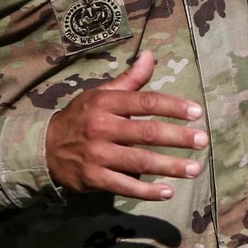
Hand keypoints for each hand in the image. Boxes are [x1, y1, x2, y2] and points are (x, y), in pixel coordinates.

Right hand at [45, 52, 207, 199]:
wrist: (45, 148)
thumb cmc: (81, 118)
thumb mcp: (100, 94)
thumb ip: (129, 80)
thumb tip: (150, 56)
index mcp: (105, 103)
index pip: (145, 102)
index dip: (172, 106)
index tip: (197, 112)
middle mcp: (101, 128)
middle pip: (146, 133)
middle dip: (177, 137)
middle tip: (202, 140)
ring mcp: (97, 155)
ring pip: (139, 162)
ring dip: (170, 166)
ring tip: (194, 169)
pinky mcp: (93, 178)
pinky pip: (125, 186)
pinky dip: (147, 191)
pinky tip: (168, 191)